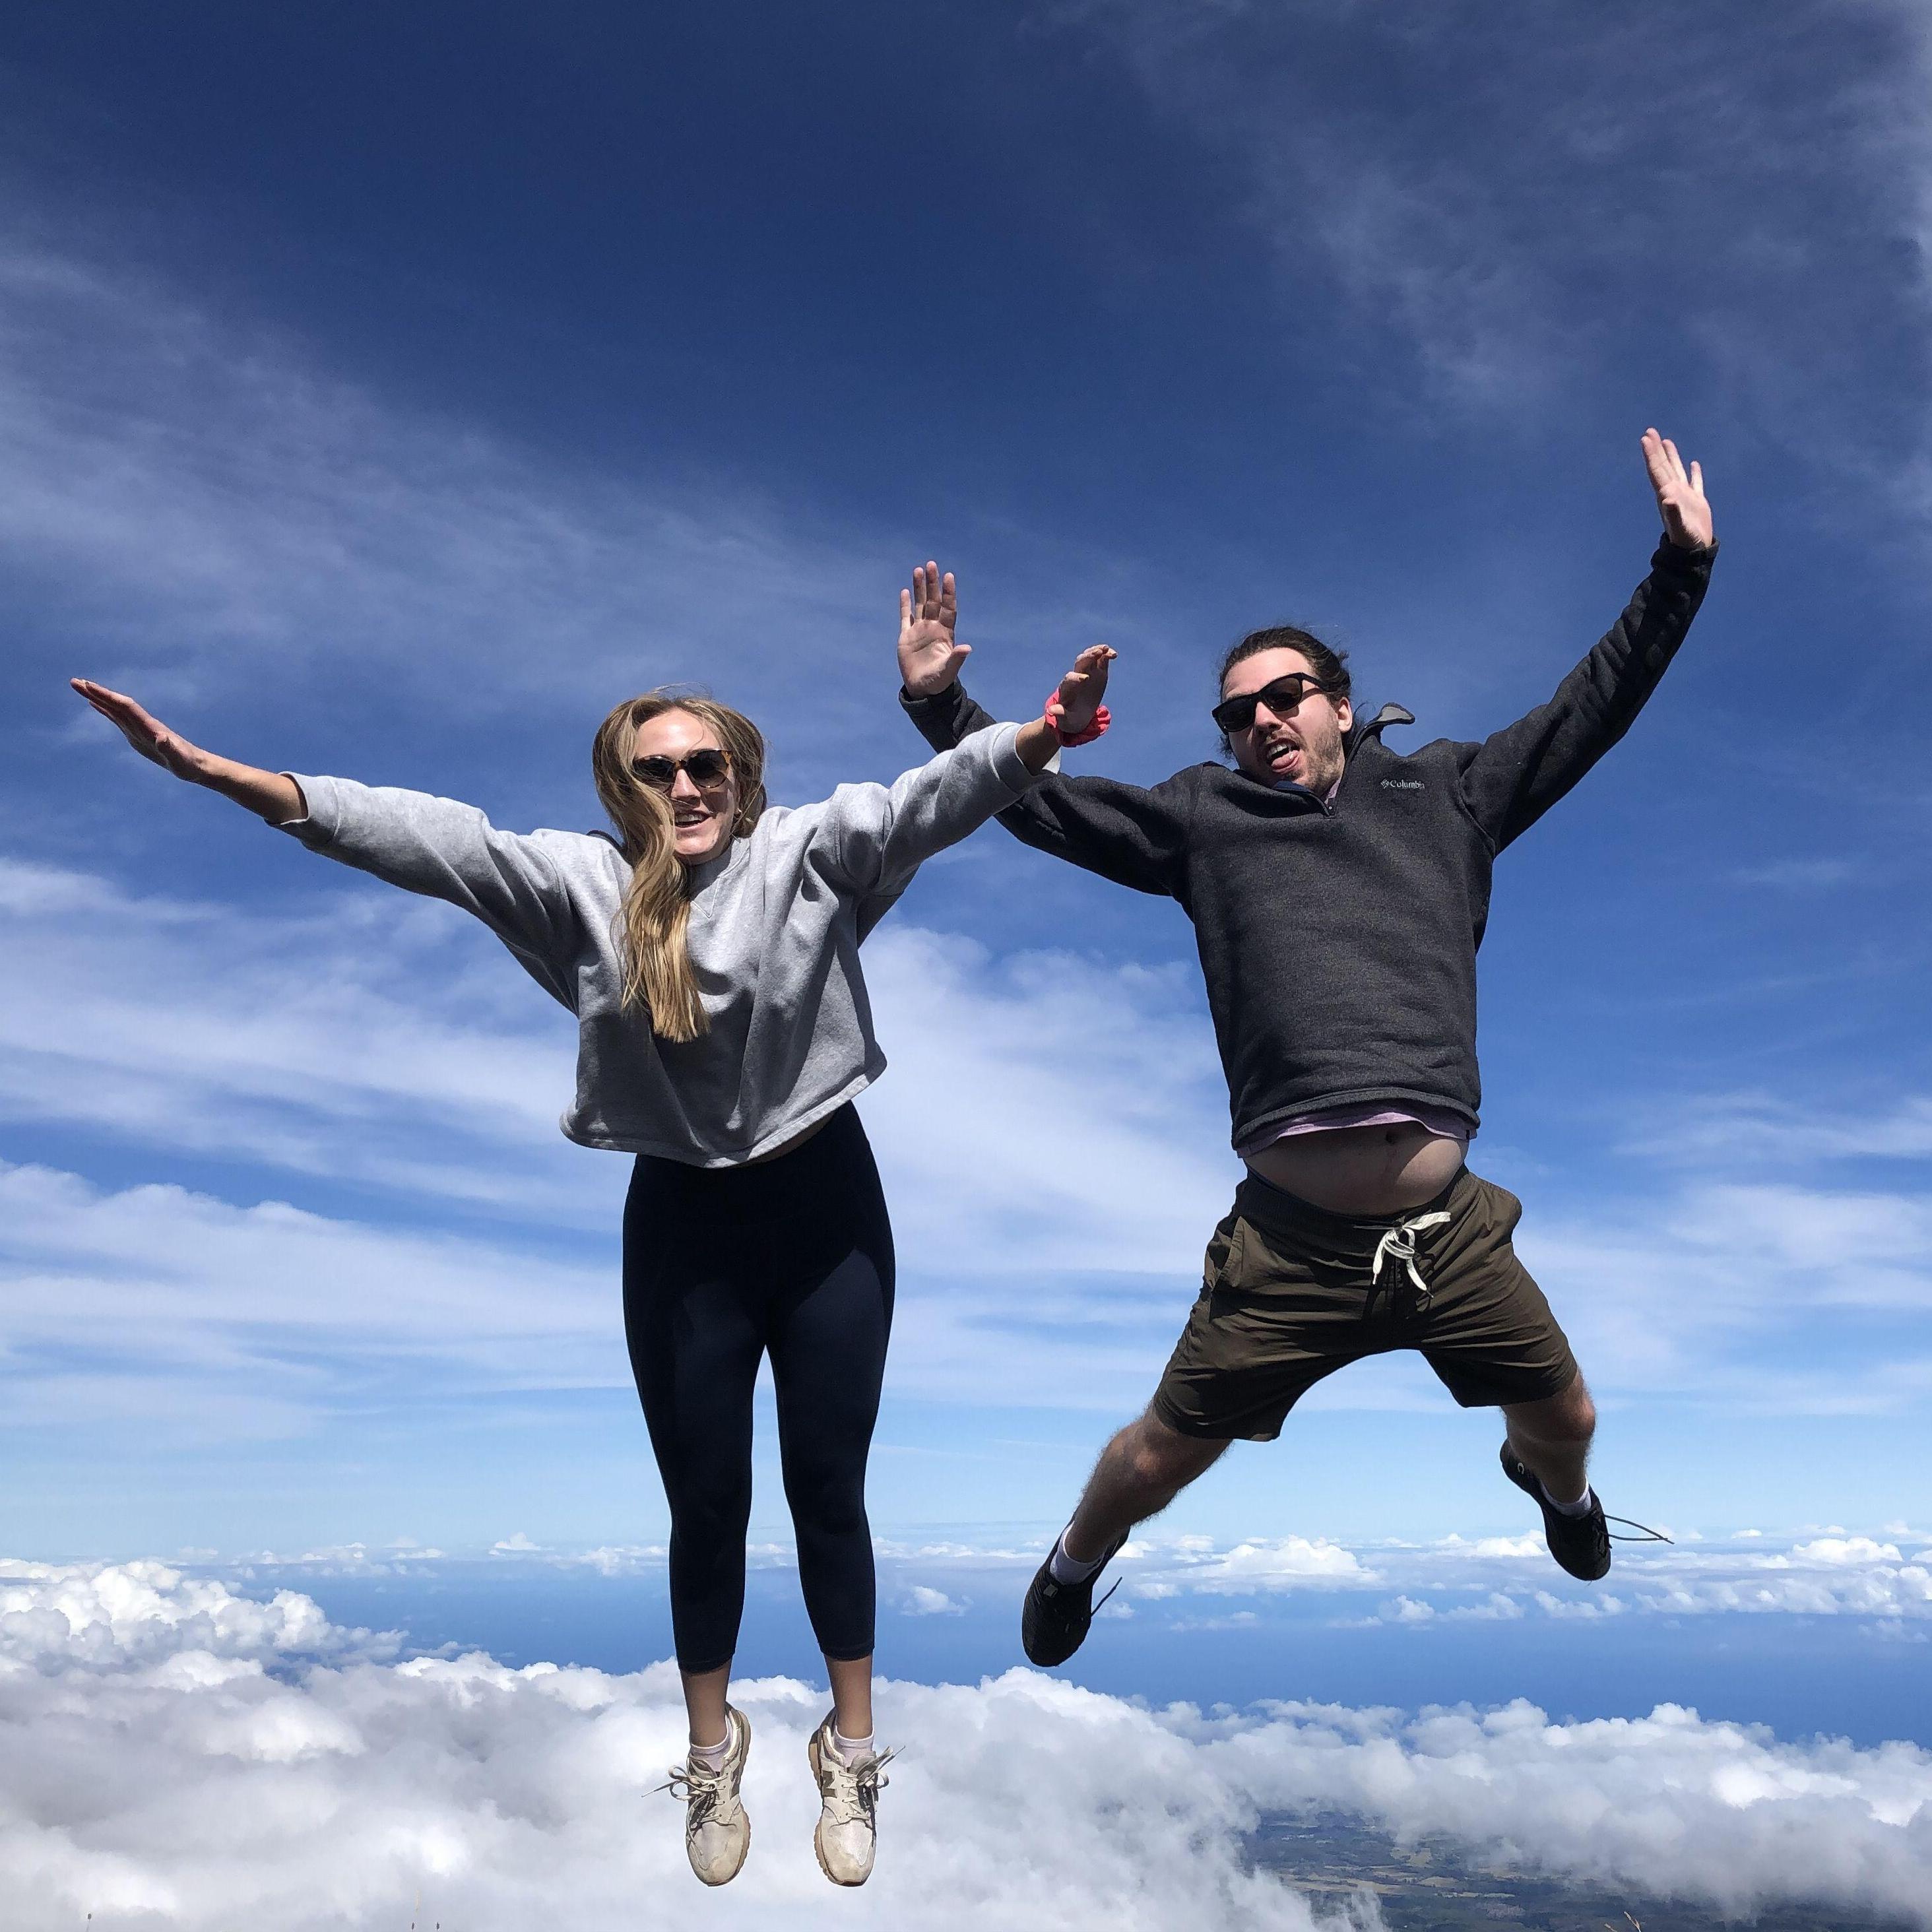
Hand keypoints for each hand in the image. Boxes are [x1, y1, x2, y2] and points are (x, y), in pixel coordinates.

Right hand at [71, 679, 213, 781]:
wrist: (197, 765)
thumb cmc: (189, 765)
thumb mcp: (180, 761)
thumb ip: (170, 750)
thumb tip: (161, 738)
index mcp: (149, 727)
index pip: (125, 706)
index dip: (107, 696)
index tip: (89, 686)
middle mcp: (142, 724)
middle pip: (116, 703)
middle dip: (96, 692)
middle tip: (74, 681)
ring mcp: (139, 728)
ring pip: (115, 709)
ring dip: (97, 697)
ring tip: (79, 687)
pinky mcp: (137, 735)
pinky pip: (118, 719)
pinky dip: (105, 710)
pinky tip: (95, 704)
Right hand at [898, 560, 970, 696]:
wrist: (922, 689)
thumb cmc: (938, 681)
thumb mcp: (948, 670)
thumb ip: (956, 658)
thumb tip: (967, 648)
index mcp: (945, 633)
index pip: (947, 608)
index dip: (948, 593)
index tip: (949, 576)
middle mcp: (933, 627)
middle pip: (933, 601)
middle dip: (932, 583)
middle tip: (932, 564)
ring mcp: (919, 630)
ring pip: (920, 604)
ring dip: (919, 588)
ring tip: (918, 570)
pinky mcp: (906, 636)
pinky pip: (906, 616)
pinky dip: (906, 604)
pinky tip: (906, 590)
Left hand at [1047, 643, 1115, 737]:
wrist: (1077, 716)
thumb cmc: (1069, 719)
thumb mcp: (1065, 720)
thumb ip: (1060, 714)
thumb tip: (1051, 711)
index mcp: (1067, 688)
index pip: (1070, 679)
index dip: (1076, 677)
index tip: (1085, 679)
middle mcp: (1077, 676)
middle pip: (1080, 663)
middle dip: (1088, 657)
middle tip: (1098, 652)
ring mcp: (1088, 673)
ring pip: (1090, 657)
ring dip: (1096, 651)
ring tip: (1106, 649)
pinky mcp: (1098, 673)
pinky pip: (1101, 660)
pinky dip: (1106, 655)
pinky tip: (1114, 655)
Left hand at [1642, 428, 1712, 549]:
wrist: (1694, 552)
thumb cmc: (1685, 541)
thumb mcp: (1680, 527)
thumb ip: (1674, 513)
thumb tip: (1668, 498)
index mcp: (1667, 495)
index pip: (1657, 470)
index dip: (1651, 454)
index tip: (1645, 438)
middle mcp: (1673, 492)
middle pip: (1663, 466)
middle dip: (1656, 449)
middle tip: (1650, 431)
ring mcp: (1685, 496)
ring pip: (1676, 471)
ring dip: (1671, 456)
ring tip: (1665, 441)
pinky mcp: (1697, 501)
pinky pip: (1695, 482)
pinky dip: (1694, 473)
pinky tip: (1693, 464)